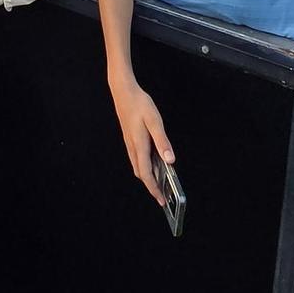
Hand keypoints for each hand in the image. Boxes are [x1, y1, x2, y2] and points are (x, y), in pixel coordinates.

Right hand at [110, 76, 174, 203]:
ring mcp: (130, 144)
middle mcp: (133, 148)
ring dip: (148, 177)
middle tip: (163, 196)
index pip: (146, 174)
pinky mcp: (130, 139)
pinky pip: (138, 158)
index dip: (154, 189)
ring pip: (138, 167)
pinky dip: (146, 167)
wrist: (123, 91)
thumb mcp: (155, 121)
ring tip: (161, 183)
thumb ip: (162, 142)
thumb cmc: (139, 104)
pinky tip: (154, 164)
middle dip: (152, 187)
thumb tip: (170, 160)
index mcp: (139, 145)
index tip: (162, 200)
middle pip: (141, 174)